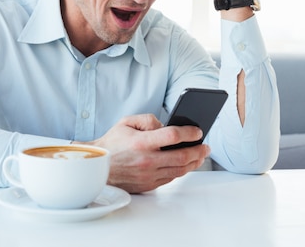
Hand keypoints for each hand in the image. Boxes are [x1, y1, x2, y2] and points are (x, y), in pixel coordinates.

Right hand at [85, 114, 210, 192]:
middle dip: (198, 150)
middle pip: (181, 156)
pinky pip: (171, 178)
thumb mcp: (126, 122)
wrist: (98, 166)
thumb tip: (166, 125)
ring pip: (179, 170)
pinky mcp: (148, 185)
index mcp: (141, 143)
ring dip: (194, 162)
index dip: (189, 133)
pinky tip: (187, 164)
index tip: (198, 131)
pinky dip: (181, 170)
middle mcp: (146, 161)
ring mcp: (148, 175)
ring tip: (201, 155)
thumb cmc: (112, 143)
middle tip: (206, 146)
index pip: (172, 136)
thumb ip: (148, 120)